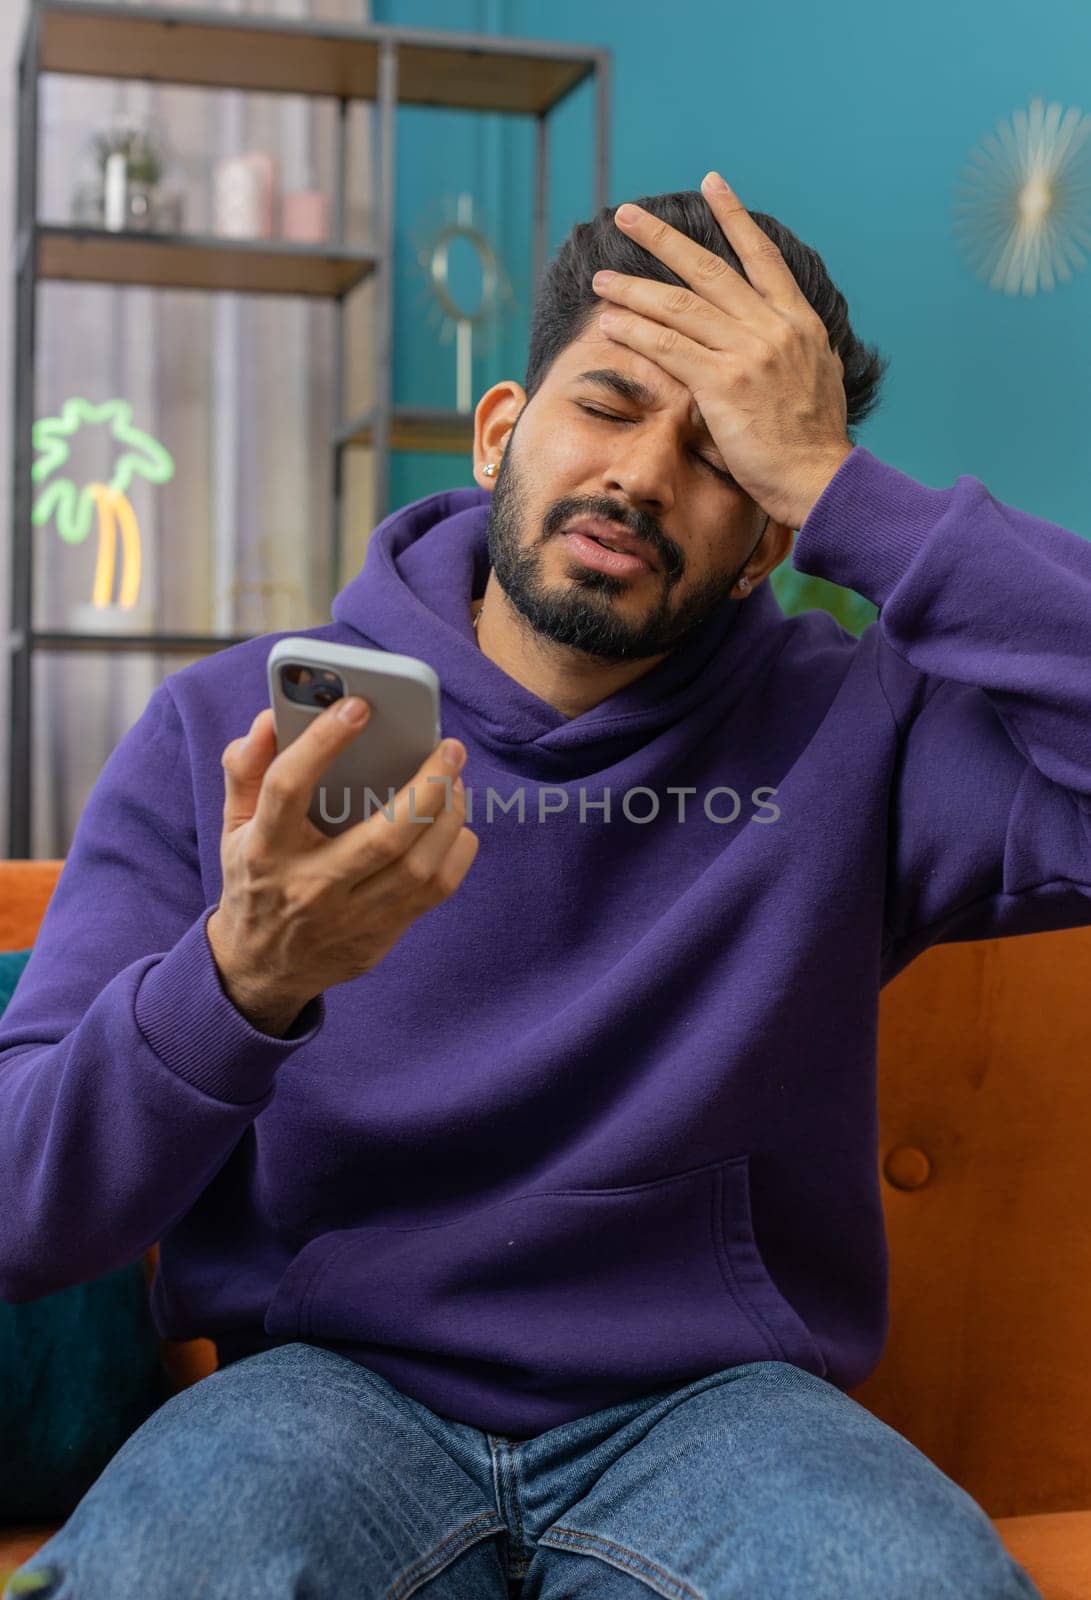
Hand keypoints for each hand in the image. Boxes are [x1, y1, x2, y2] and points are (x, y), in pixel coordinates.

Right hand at [207, 701, 479, 1035]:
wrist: (262, 967)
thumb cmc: (255, 879)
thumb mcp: (234, 827)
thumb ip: (247, 770)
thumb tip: (270, 720)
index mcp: (267, 850)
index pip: (289, 787)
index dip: (323, 742)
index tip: (358, 706)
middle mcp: (311, 886)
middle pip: (383, 834)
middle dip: (427, 784)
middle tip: (449, 747)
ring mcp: (352, 916)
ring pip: (419, 865)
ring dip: (448, 815)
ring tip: (455, 780)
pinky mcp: (382, 934)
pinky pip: (436, 890)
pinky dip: (456, 850)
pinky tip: (455, 822)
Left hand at [590, 171, 853, 529]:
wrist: (820, 477)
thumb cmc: (815, 442)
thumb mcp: (822, 379)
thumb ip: (798, 351)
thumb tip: (791, 339)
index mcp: (798, 322)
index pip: (762, 257)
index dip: (734, 217)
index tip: (712, 183)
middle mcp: (772, 327)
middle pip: (707, 269)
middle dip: (661, 238)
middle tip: (626, 214)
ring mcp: (747, 353)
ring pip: (679, 305)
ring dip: (634, 288)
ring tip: (602, 278)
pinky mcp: (722, 384)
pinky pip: (669, 347)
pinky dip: (637, 331)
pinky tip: (611, 322)